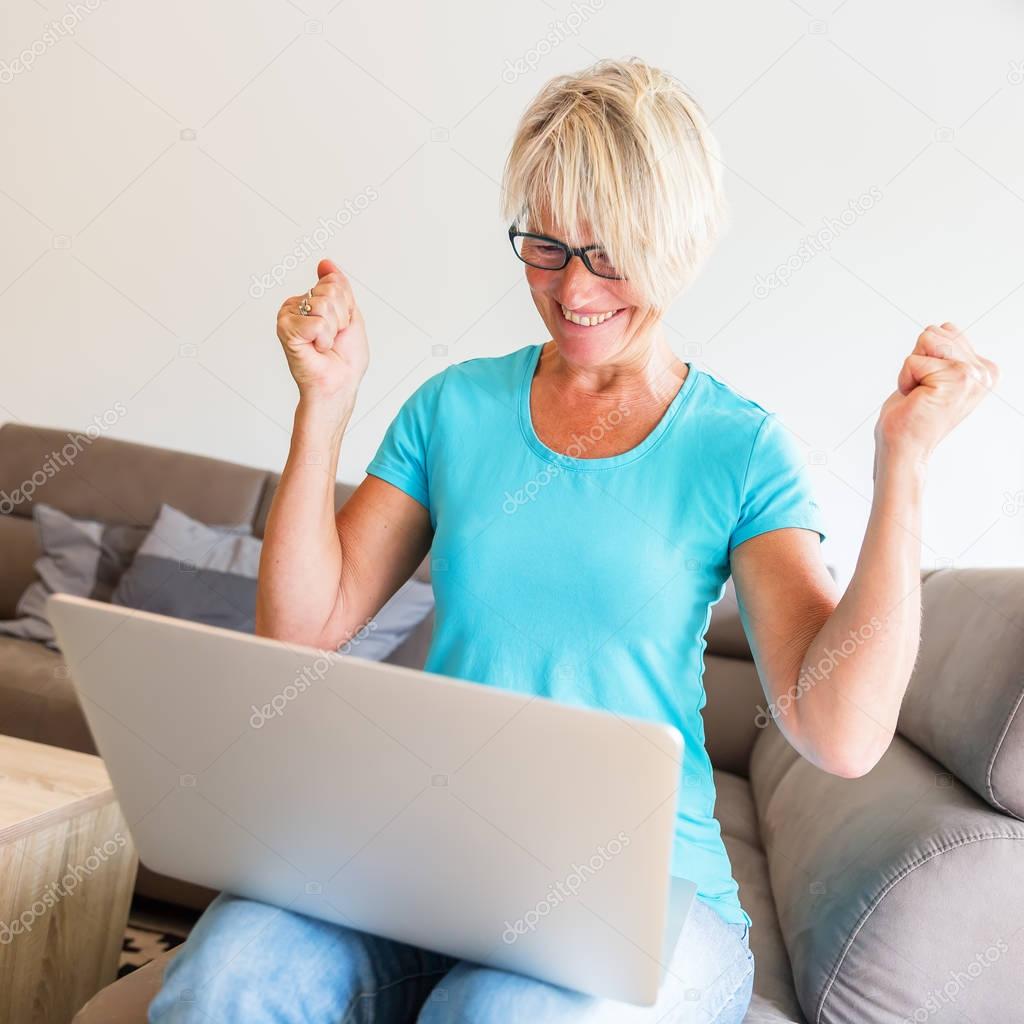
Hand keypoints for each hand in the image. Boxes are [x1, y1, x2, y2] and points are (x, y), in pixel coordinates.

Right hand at [276, 259, 369, 402]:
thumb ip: (338, 286)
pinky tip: (317, 348)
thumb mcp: (349, 314)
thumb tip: (325, 263)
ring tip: (325, 344)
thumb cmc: (344, 357)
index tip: (340, 327)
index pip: (335, 282)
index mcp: (310, 301)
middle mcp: (296, 305)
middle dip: (341, 317)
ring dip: (334, 330)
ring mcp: (288, 316)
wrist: (340, 383)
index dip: (347, 307)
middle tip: (333, 337)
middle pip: (330, 291)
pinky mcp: (285, 329)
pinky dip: (324, 339)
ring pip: (324, 305)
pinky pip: (318, 322)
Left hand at [875, 322, 999, 461]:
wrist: (904, 448)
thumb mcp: (934, 372)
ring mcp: (972, 376)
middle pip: (936, 332)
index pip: (946, 331)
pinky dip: (905, 379)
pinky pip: (913, 360)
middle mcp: (984, 372)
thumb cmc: (913, 414)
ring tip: (919, 393)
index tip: (930, 385)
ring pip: (927, 340)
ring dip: (912, 368)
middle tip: (922, 390)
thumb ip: (946, 350)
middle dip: (918, 359)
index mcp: (984, 369)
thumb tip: (945, 327)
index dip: (925, 356)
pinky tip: (915, 399)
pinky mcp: (955, 380)